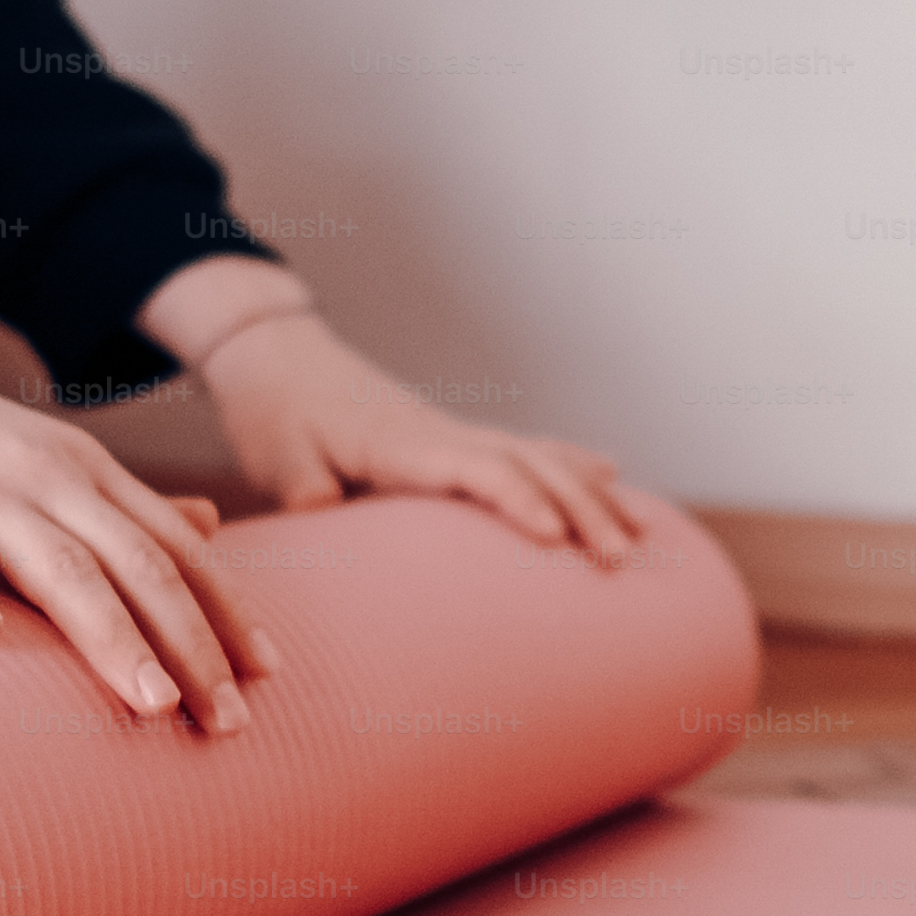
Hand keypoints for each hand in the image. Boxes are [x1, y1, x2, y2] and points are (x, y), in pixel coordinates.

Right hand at [0, 297, 271, 729]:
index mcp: (84, 471)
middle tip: (230, 722)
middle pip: (136, 564)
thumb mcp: (45, 460)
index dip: (225, 609)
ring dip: (112, 636)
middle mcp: (44, 473)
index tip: (268, 674)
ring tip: (153, 704)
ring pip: (57, 563)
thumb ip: (121, 502)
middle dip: (191, 644)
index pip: (174, 546)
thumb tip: (208, 525)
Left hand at [143, 263, 643, 557]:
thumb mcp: (278, 455)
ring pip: (542, 457)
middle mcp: (444, 434)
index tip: (554, 537)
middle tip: (619, 560)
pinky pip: (529, 448)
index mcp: (404, 443)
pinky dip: (574, 462)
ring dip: (593, 494)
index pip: (477, 468)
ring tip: (639, 537)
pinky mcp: (456, 438)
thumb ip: (304, 490)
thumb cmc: (276, 412)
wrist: (277, 355)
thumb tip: (323, 516)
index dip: (518, 500)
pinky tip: (612, 473)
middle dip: (581, 509)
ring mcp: (456, 432)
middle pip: (530, 464)